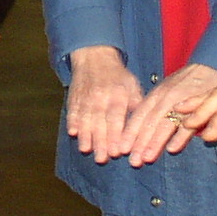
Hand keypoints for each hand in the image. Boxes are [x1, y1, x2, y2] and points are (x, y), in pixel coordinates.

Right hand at [66, 45, 142, 163]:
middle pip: (100, 122)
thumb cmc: (118, 76)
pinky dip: (72, 122)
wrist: (95, 57)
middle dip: (101, 141)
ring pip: (85, 118)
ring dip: (85, 135)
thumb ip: (137, 106)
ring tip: (86, 150)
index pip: (116, 118)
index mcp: (118, 95)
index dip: (116, 135)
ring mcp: (86, 97)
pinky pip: (73, 110)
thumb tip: (144, 127)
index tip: (117, 152)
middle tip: (102, 158)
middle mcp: (101, 96)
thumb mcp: (133, 86)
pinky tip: (73, 133)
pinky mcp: (74, 97)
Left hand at [121, 63, 216, 164]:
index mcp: (157, 94)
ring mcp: (183, 100)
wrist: (212, 64)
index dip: (130, 133)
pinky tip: (172, 149)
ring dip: (155, 141)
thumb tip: (136, 131)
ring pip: (165, 123)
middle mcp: (167, 97)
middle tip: (133, 161)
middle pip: (149, 122)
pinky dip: (180, 135)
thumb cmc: (186, 83)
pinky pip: (189, 122)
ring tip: (147, 158)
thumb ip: (154, 108)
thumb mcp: (166, 90)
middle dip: (140, 142)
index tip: (122, 150)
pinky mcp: (201, 105)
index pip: (139, 116)